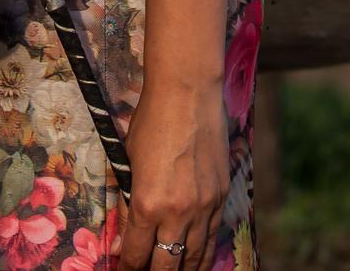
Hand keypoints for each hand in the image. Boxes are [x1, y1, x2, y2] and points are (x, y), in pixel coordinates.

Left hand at [115, 81, 228, 270]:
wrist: (188, 95)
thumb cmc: (151, 122)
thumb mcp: (129, 163)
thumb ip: (130, 201)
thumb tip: (128, 232)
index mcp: (147, 204)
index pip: (137, 253)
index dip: (129, 268)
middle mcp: (178, 213)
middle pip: (167, 264)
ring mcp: (204, 207)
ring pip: (195, 256)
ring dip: (183, 270)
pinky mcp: (221, 196)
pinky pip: (212, 236)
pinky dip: (203, 252)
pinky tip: (197, 260)